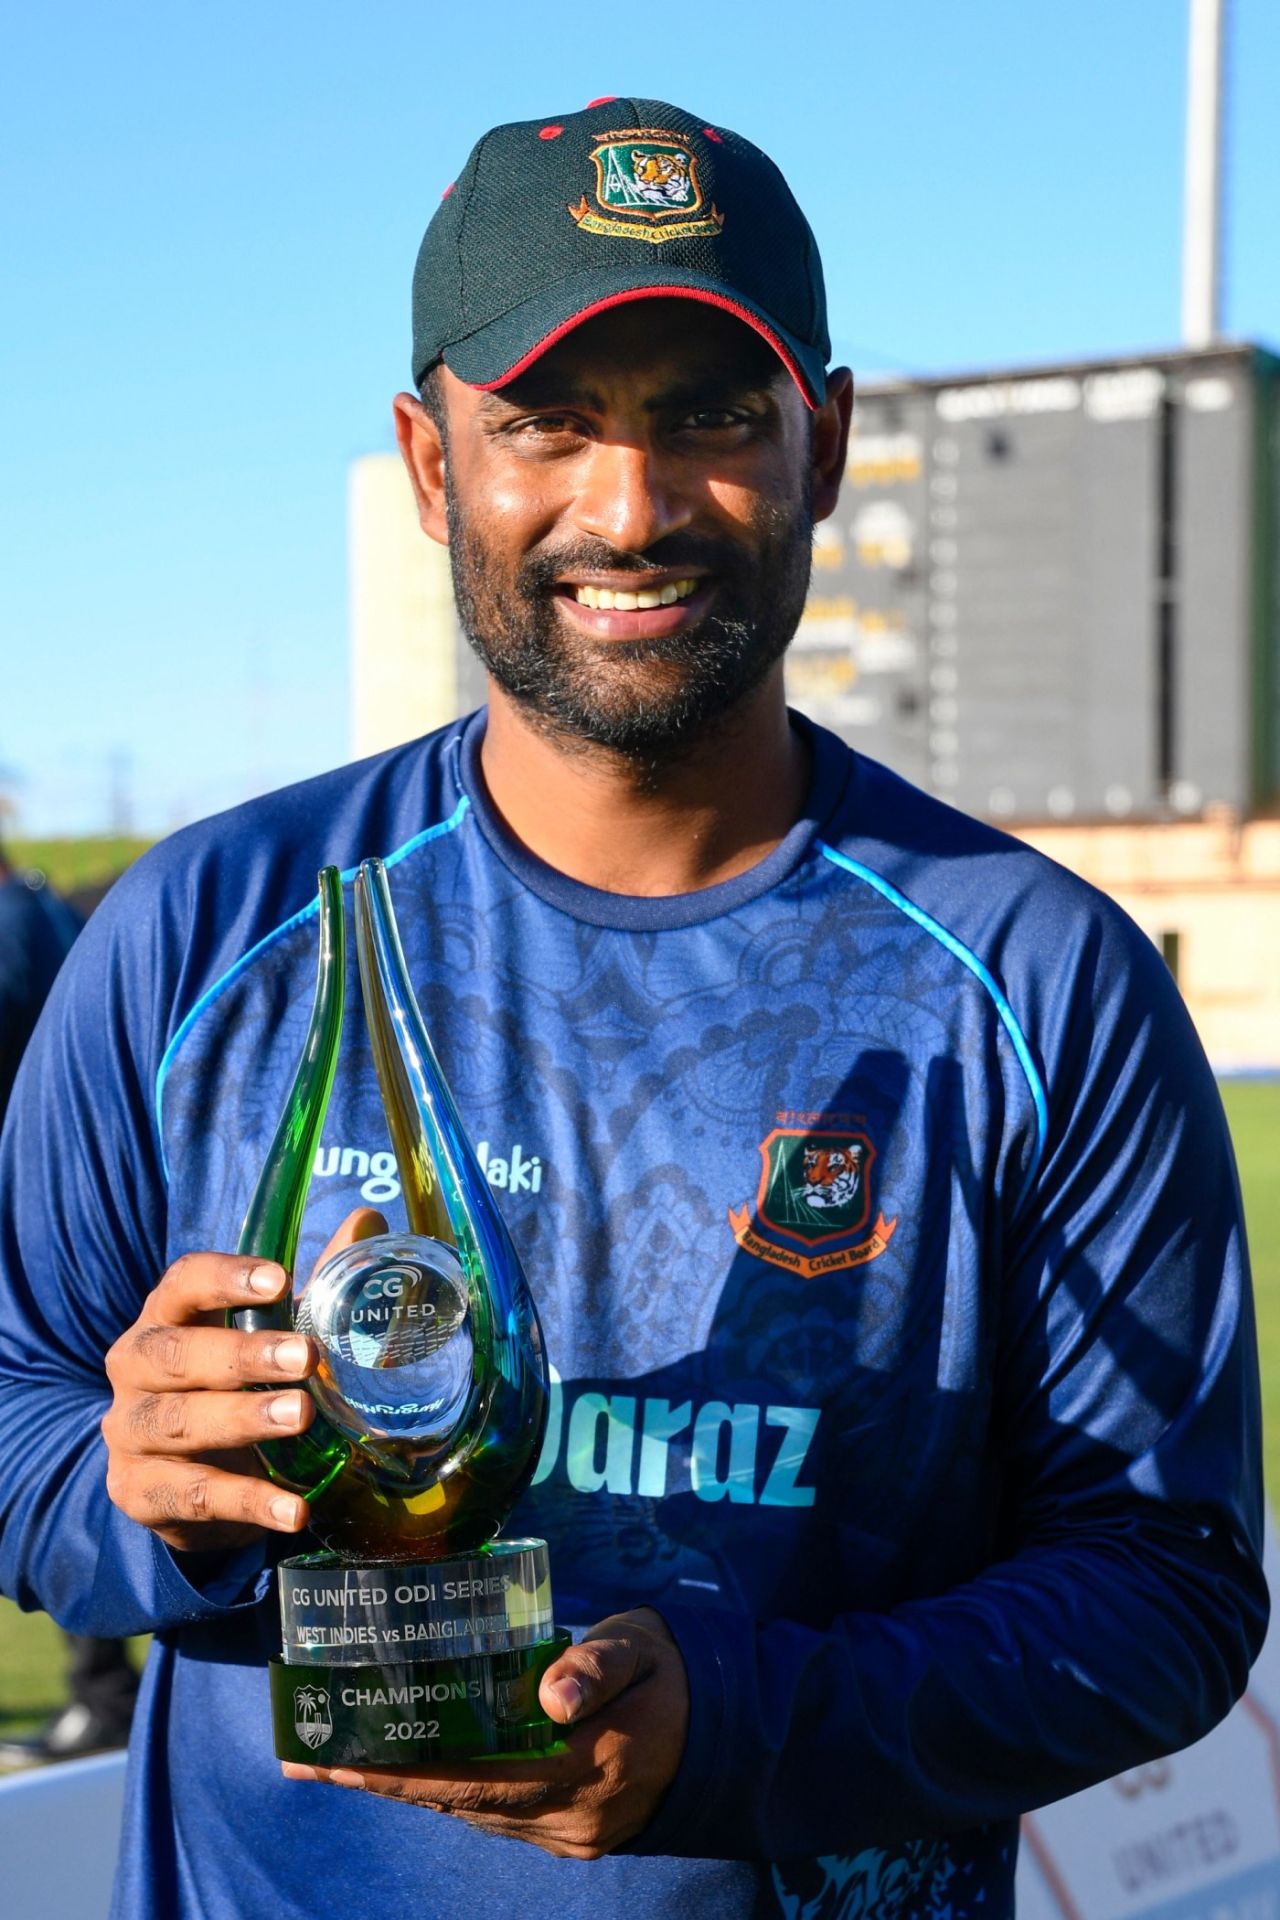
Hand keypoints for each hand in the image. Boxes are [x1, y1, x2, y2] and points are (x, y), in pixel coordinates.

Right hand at [102, 1210, 384, 1552]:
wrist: (180, 1476)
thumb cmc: (231, 1385)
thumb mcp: (269, 1335)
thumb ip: (315, 1283)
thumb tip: (366, 1220)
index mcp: (165, 1316)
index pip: (182, 1284)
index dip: (226, 1279)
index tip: (279, 1279)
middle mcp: (134, 1367)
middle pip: (177, 1354)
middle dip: (243, 1355)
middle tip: (306, 1357)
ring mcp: (129, 1432)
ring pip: (180, 1422)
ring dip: (243, 1420)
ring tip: (302, 1416)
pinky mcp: (138, 1492)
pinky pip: (193, 1496)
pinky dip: (248, 1502)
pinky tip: (294, 1510)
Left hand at [282, 1606, 689, 1858]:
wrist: (730, 1734)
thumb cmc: (674, 1674)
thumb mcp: (645, 1647)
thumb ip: (601, 1665)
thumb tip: (552, 1694)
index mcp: (585, 1767)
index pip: (472, 1778)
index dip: (398, 1769)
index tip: (334, 1753)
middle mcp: (567, 1815)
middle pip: (455, 1802)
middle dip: (377, 1778)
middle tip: (304, 1755)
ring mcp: (567, 1833)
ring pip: (469, 1813)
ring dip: (404, 1787)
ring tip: (336, 1755)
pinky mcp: (568, 1834)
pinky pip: (492, 1816)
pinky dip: (445, 1794)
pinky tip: (407, 1770)